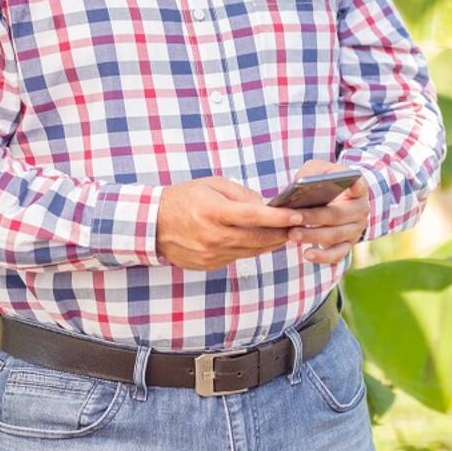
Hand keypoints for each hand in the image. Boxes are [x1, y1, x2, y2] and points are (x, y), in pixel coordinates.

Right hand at [157, 176, 304, 270]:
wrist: (152, 225)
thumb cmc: (184, 198)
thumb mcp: (212, 185)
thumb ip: (241, 194)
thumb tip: (266, 206)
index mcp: (213, 212)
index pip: (253, 216)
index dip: (278, 218)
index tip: (298, 215)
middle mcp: (213, 236)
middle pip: (257, 238)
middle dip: (281, 233)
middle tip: (299, 226)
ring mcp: (211, 254)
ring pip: (251, 251)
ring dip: (270, 243)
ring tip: (284, 233)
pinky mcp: (210, 265)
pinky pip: (238, 257)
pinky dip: (251, 249)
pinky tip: (260, 241)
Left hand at [285, 159, 369, 264]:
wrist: (337, 202)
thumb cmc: (326, 183)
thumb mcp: (320, 170)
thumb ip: (312, 172)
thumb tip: (299, 183)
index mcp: (357, 189)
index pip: (359, 184)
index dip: (356, 184)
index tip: (353, 181)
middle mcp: (360, 210)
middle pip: (337, 214)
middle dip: (314, 217)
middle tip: (294, 217)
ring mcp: (356, 229)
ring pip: (335, 235)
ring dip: (312, 235)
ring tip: (292, 234)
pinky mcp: (348, 244)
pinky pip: (337, 254)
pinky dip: (323, 256)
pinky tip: (306, 254)